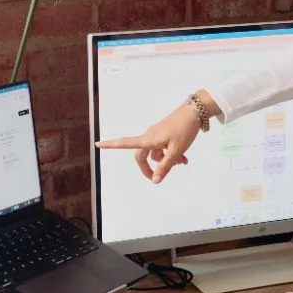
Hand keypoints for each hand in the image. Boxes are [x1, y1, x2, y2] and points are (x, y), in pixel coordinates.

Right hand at [95, 95, 212, 183]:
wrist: (195, 112)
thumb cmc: (183, 130)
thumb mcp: (175, 151)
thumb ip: (165, 166)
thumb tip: (155, 181)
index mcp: (148, 140)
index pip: (125, 143)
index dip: (111, 145)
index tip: (97, 144)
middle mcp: (149, 137)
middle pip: (142, 156)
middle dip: (150, 167)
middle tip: (155, 178)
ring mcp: (157, 134)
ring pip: (157, 153)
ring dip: (166, 160)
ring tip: (182, 162)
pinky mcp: (165, 133)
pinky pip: (163, 147)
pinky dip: (171, 154)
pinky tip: (183, 158)